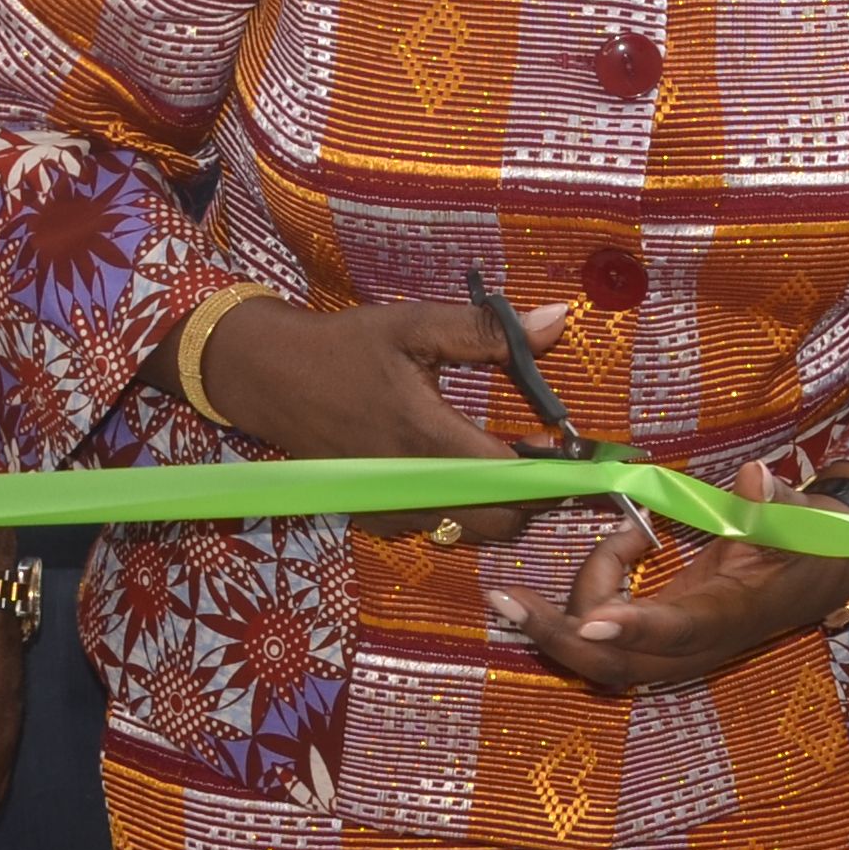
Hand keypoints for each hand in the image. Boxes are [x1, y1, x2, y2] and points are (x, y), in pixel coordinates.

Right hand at [193, 291, 577, 543]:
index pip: (512, 480)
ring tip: (509, 460)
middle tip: (545, 458)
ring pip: (471, 530)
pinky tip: (461, 470)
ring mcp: (391, 509)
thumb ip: (488, 331)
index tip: (577, 454)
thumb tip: (559, 319)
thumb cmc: (346, 348)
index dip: (553, 473)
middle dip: (533, 497)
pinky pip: (439, 528)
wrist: (271, 378)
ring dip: (500, 505)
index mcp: (426, 437)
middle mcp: (411, 486)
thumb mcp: (415, 327)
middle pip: (500, 522)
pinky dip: (463, 509)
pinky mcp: (376, 518)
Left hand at [499, 464, 848, 697]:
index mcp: (730, 618)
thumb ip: (777, 505)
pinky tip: (624, 544)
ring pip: (601, 646)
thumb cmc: (814, 544)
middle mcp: (694, 645)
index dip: (634, 629)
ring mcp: (672, 646)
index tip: (591, 625)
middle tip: (504, 599)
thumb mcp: (805, 520)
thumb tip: (756, 479)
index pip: (676, 631)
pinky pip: (606, 629)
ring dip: (583, 594)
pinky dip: (593, 592)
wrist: (824, 572)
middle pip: (614, 663)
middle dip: (556, 635)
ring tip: (628, 531)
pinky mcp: (659, 634)